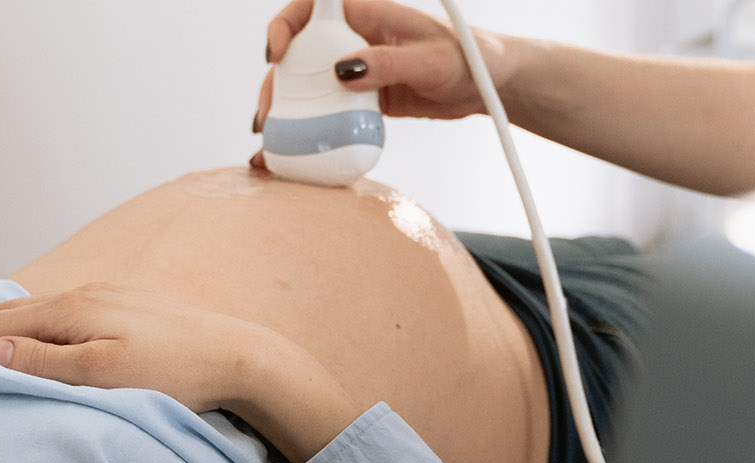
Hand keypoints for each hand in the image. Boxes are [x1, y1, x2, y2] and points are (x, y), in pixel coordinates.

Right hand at [0, 283, 282, 412]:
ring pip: (32, 309)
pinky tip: (25, 326)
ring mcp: (103, 299)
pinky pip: (55, 311)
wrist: (238, 357)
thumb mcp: (105, 375)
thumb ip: (46, 363)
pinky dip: (25, 319)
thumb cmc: (175, 372)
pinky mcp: (121, 308)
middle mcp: (82, 296)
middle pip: (10, 311)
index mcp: (72, 311)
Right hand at [251, 0, 517, 166]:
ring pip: (306, 86)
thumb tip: (341, 71)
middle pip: (297, 54)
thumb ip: (386, 63)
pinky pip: (327, 111)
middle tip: (267, 115)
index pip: (310, 8)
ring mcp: (354, 70)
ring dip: (285, 111)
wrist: (487, 86)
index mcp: (364, 14)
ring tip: (271, 141)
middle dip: (274, 83)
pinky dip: (309, 130)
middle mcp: (351, 39)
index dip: (283, 25)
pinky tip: (294, 154)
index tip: (276, 54)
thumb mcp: (429, 61)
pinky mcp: (361, 98)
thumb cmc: (468, 59)